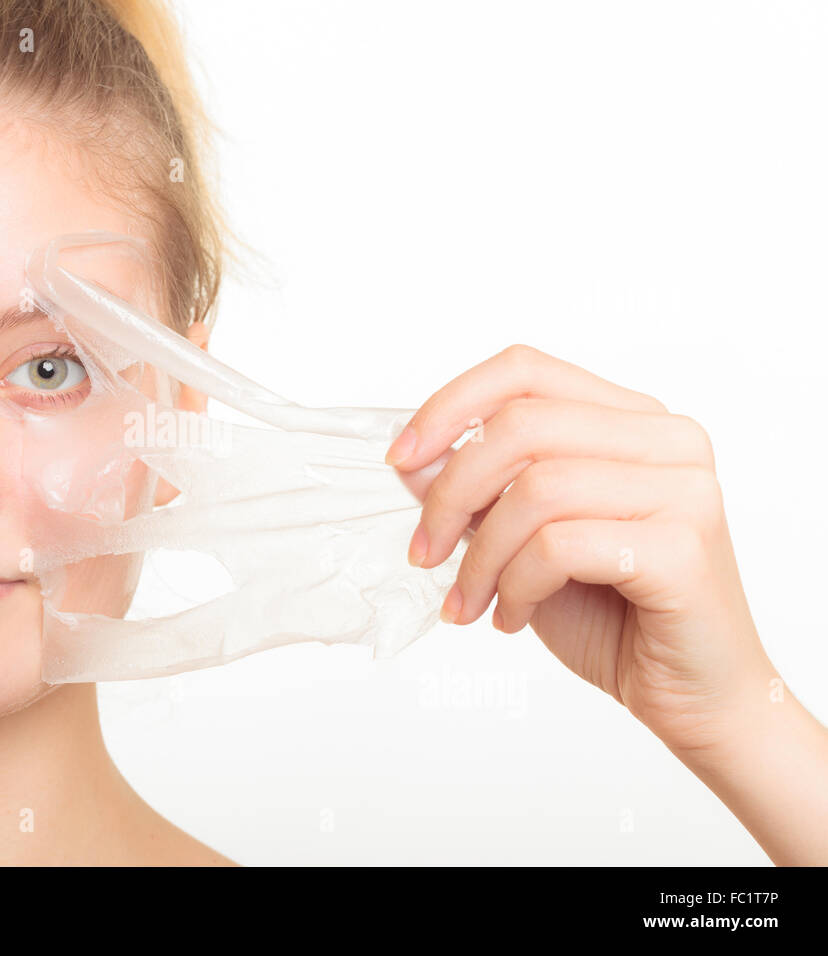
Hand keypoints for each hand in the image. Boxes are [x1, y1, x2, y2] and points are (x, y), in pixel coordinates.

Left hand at [386, 344, 775, 755]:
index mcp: (630, 420)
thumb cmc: (614, 614)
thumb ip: (479, 491)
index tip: (401, 459)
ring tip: (469, 601)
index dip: (450, 406)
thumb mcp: (523, 540)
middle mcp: (667, 439)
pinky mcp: (682, 546)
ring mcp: (683, 488)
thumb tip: (413, 459)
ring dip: (479, 557)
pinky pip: (560, 545)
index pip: (525, 371)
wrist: (694, 694)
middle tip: (424, 553)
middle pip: (519, 426)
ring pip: (535, 489)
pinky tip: (510, 617)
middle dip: (450, 494)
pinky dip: (515, 586)